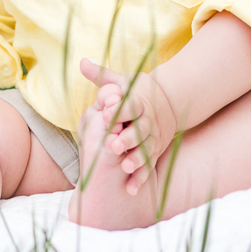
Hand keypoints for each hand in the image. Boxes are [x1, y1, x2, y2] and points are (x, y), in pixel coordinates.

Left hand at [77, 58, 175, 195]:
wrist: (169, 102)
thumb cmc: (137, 91)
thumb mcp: (122, 80)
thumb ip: (102, 76)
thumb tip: (82, 62)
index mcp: (138, 103)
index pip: (129, 106)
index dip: (118, 110)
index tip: (106, 114)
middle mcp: (148, 121)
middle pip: (139, 130)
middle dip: (128, 138)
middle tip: (114, 146)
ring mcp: (153, 138)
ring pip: (146, 150)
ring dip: (137, 159)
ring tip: (126, 168)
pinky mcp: (154, 152)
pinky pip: (148, 166)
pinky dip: (141, 178)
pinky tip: (132, 189)